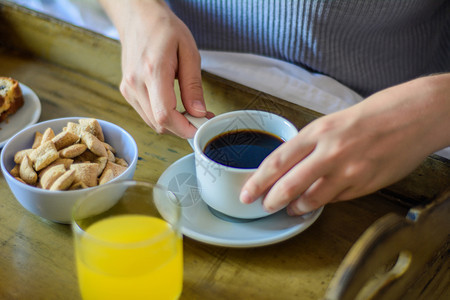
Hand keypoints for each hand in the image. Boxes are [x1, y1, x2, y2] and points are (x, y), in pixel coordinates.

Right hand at [100, 0, 210, 137]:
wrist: (138, 18)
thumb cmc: (164, 29)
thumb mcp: (189, 52)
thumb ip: (193, 85)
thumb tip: (199, 111)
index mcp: (153, 71)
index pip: (165, 115)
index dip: (184, 128)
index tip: (201, 128)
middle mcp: (136, 83)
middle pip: (159, 123)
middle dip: (183, 127)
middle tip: (201, 118)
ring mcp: (129, 89)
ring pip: (153, 123)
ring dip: (173, 124)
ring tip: (190, 111)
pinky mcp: (127, 92)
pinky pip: (147, 115)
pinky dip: (163, 117)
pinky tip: (175, 107)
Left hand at [240, 74, 449, 214]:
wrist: (415, 115)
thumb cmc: (372, 114)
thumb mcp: (333, 121)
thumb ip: (311, 144)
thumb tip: (291, 167)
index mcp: (318, 131)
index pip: (277, 161)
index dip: (258, 181)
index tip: (246, 193)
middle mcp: (330, 152)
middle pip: (289, 185)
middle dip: (271, 200)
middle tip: (264, 207)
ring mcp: (349, 171)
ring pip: (312, 199)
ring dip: (297, 207)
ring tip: (291, 208)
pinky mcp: (365, 185)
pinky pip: (336, 200)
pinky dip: (323, 202)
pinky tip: (318, 201)